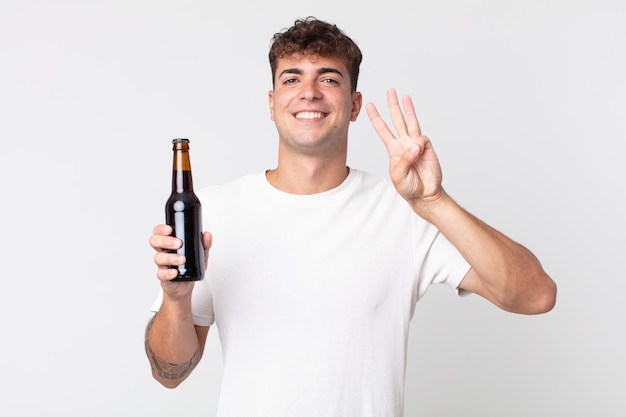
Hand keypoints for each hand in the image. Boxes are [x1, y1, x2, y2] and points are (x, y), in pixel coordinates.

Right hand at [149, 224, 211, 298]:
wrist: (185, 286)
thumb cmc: (190, 267)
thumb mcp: (200, 254)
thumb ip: (204, 244)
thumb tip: (207, 235)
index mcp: (169, 244)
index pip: (159, 232)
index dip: (161, 229)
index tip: (170, 229)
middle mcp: (164, 252)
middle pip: (155, 242)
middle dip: (165, 241)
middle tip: (178, 243)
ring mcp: (163, 265)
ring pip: (158, 258)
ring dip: (170, 257)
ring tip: (182, 259)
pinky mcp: (164, 277)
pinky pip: (161, 274)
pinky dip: (168, 273)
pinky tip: (175, 272)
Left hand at [366, 88, 442, 204]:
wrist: (425, 194)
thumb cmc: (408, 186)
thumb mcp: (398, 174)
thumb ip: (405, 159)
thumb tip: (415, 143)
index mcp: (393, 150)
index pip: (383, 130)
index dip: (376, 118)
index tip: (370, 106)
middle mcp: (404, 143)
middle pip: (397, 120)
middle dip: (393, 106)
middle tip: (390, 92)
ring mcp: (416, 144)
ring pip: (411, 122)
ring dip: (409, 110)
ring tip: (405, 97)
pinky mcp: (427, 147)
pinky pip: (422, 138)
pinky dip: (419, 143)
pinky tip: (419, 151)